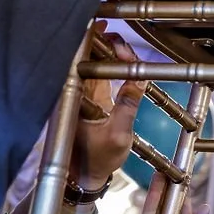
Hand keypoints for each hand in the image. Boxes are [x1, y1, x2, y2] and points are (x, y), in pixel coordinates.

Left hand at [73, 26, 145, 189]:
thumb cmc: (97, 160)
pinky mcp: (91, 100)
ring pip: (94, 64)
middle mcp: (74, 93)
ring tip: (125, 48)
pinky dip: (112, 66)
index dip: (93, 43)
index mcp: (74, 98)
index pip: (81, 61)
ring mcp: (82, 95)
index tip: (112, 36)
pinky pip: (100, 75)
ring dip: (110, 54)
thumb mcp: (118, 135)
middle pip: (87, 58)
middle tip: (122, 41)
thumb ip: (128, 105)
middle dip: (105, 44)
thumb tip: (139, 78)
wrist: (86, 177)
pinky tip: (124, 60)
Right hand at [131, 175, 210, 213]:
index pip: (184, 213)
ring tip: (162, 171)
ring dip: (158, 192)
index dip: (185, 195)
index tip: (187, 176)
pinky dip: (150, 207)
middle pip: (169, 209)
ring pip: (156, 212)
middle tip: (174, 167)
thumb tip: (203, 207)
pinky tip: (155, 192)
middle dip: (170, 189)